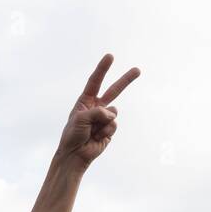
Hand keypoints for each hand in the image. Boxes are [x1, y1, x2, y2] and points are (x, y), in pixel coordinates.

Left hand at [58, 53, 140, 168]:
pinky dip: (105, 131)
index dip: (103, 69)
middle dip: (126, 80)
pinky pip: (113, 125)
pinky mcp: (109, 130)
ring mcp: (104, 119)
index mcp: (86, 101)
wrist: (75, 155)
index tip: (110, 56)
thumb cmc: (73, 135)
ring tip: (91, 131)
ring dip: (103, 121)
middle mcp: (96, 108)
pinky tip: (96, 138)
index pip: (95, 82)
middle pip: (114, 90)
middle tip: (138, 70)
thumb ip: (97, 112)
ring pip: (113, 112)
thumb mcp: (81, 118)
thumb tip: (113, 115)